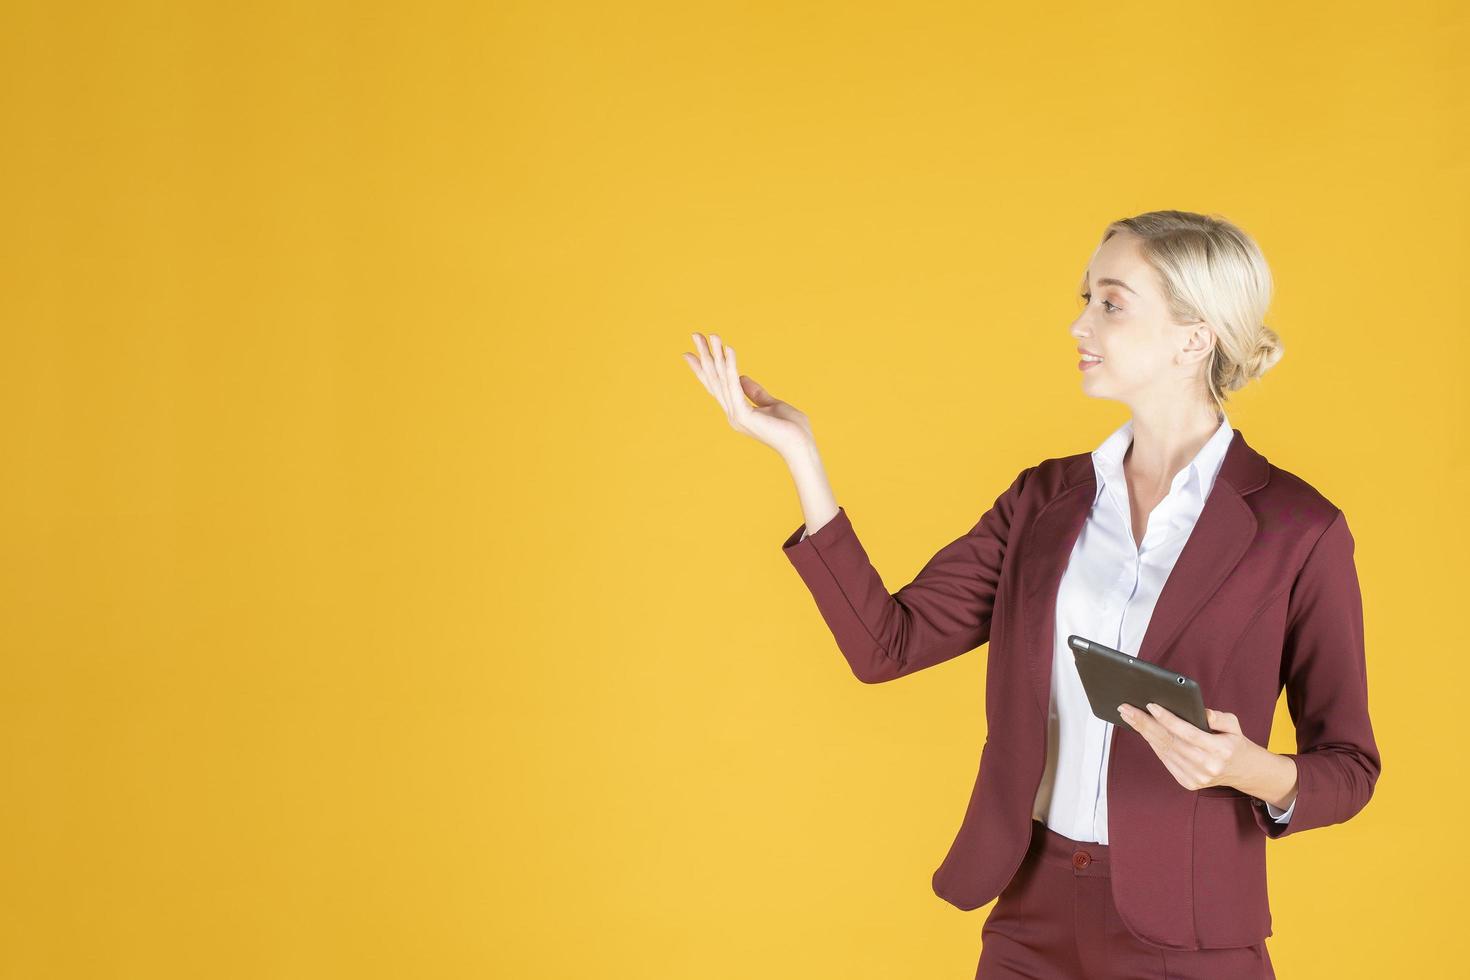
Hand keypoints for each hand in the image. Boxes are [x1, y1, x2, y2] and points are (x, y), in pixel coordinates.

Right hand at [682, 332, 815, 459]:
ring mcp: (736, 415)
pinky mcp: (744, 415)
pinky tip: (729, 350)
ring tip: (712, 336)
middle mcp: (732, 413)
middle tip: (694, 334)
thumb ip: (755, 392)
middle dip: (705, 356)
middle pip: (714, 379)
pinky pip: (735, 386)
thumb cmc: (791, 429)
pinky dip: (731, 367)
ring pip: (722, 379)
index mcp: (737, 411)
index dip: (703, 368)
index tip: (690, 352)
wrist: (801, 447)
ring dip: (716, 355)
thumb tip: (743, 377)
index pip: (717, 385)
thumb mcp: (772, 404)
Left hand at [1116, 702, 1258, 793]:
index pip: (1187, 733)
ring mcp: (1195, 777)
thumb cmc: (1233, 742)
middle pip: (1169, 741)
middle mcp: (1207, 766)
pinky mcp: (1187, 782)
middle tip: (1127, 709)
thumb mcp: (1233, 725)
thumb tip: (1199, 712)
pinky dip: (1153, 744)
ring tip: (1129, 716)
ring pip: (1164, 751)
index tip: (1150, 705)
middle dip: (1145, 723)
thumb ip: (1219, 717)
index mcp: (1220, 750)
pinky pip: (1165, 760)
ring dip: (1144, 732)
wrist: (1242, 771)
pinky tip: (1142, 731)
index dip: (1167, 719)